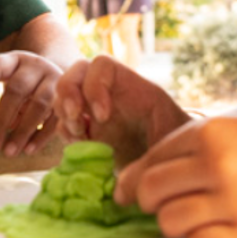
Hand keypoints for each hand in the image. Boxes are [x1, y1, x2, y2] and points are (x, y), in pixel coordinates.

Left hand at [0, 51, 62, 155]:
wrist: (60, 75)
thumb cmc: (27, 85)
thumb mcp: (13, 83)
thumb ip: (6, 105)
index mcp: (15, 60)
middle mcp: (36, 66)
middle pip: (17, 89)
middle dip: (2, 119)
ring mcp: (54, 79)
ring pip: (39, 104)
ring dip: (23, 130)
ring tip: (9, 152)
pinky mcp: (68, 97)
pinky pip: (55, 118)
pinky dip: (41, 135)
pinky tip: (29, 150)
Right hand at [53, 55, 189, 164]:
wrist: (166, 152)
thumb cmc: (172, 138)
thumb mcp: (169, 131)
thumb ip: (153, 139)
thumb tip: (133, 172)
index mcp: (128, 82)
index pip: (101, 65)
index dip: (95, 85)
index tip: (103, 116)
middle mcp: (106, 90)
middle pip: (75, 73)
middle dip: (68, 93)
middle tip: (76, 119)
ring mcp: (92, 107)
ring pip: (64, 96)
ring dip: (65, 115)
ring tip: (81, 137)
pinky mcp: (85, 127)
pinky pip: (64, 122)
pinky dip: (66, 133)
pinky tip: (82, 145)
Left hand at [114, 113, 236, 237]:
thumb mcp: (230, 127)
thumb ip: (184, 147)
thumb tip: (131, 180)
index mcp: (210, 133)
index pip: (151, 160)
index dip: (133, 178)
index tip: (126, 191)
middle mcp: (219, 165)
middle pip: (151, 191)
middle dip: (147, 201)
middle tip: (160, 203)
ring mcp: (235, 201)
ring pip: (169, 221)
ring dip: (172, 222)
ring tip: (189, 215)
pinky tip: (210, 229)